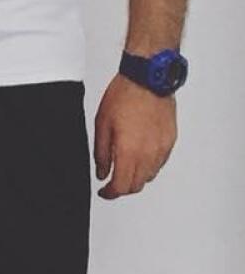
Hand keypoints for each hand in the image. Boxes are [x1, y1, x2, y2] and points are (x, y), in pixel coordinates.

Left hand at [93, 72, 177, 199]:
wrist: (148, 80)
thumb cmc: (123, 97)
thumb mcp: (102, 124)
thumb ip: (102, 152)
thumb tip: (102, 173)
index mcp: (130, 152)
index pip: (122, 186)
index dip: (111, 193)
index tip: (104, 192)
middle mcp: (149, 155)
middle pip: (137, 185)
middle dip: (122, 187)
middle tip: (111, 181)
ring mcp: (162, 149)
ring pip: (149, 176)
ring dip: (136, 177)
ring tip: (123, 167)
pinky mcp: (170, 142)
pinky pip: (159, 163)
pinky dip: (148, 166)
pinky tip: (138, 155)